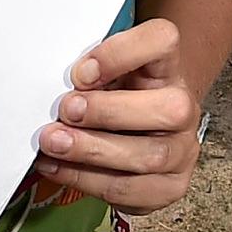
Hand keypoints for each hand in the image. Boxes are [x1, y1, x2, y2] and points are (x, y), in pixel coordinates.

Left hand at [32, 18, 202, 216]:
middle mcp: (183, 107)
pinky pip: (133, 190)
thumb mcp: (103, 75)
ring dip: (92, 150)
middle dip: (108, 112)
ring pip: (150, 155)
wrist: (139, 133)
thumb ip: (86, 74)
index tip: (80, 73)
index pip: (163, 41)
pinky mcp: (170, 186)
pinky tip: (58, 167)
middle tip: (65, 111)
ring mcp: (182, 150)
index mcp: (166, 67)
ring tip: (53, 143)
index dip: (121, 54)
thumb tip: (49, 87)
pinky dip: (88, 180)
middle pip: (169, 107)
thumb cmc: (114, 97)